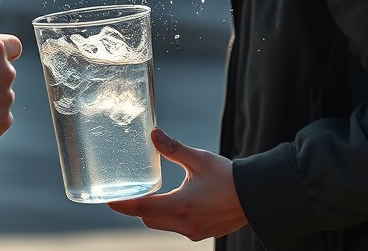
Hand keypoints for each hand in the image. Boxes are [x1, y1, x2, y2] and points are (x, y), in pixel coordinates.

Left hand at [109, 128, 247, 240]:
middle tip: (128, 193)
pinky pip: (177, 227)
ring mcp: (194, 231)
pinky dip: (170, 217)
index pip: (142, 207)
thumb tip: (154, 134)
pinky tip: (174, 203)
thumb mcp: (199, 159)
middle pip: (149, 219)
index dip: (123, 204)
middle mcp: (185, 223)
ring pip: (162, 225)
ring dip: (154, 212)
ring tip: (149, 195)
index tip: (109, 200)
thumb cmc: (228, 177)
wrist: (257, 197)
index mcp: (181, 205)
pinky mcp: (203, 233)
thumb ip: (173, 149)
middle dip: (137, 207)